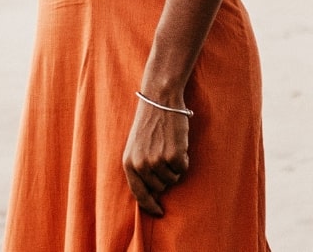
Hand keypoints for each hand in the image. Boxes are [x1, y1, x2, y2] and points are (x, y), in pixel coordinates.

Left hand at [122, 98, 190, 217]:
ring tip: (170, 147)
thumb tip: (153, 194)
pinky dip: (184, 159)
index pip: (139, 194)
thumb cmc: (149, 124)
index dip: (150, 206)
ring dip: (175, 167)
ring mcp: (156, 161)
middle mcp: (141, 165)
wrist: (160, 101)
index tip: (159, 212)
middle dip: (165, 176)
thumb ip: (140, 169)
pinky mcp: (173, 155)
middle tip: (165, 155)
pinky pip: (183, 168)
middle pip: (160, 187)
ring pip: (173, 178)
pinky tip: (178, 144)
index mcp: (128, 163)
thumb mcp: (136, 147)